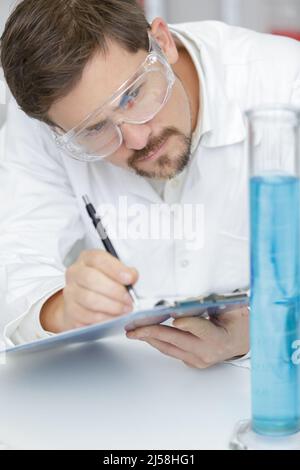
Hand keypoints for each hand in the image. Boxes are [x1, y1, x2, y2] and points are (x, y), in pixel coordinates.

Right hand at [41, 250, 137, 332]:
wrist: (82, 301)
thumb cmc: (102, 283)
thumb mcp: (112, 272)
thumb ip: (123, 272)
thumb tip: (133, 277)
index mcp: (87, 259)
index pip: (98, 259)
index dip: (116, 269)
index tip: (130, 278)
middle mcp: (75, 273)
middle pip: (91, 279)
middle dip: (114, 291)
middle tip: (129, 299)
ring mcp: (70, 293)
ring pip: (89, 299)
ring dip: (111, 307)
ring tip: (125, 310)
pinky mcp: (70, 311)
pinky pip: (87, 316)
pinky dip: (104, 319)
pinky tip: (114, 318)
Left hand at [127, 306, 248, 368]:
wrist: (242, 341)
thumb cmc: (238, 323)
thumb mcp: (233, 309)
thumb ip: (215, 303)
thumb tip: (194, 293)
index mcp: (218, 338)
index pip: (200, 329)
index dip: (187, 324)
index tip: (175, 319)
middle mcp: (206, 352)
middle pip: (176, 339)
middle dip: (152, 332)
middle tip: (135, 327)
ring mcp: (197, 359)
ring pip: (169, 347)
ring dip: (149, 338)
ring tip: (133, 331)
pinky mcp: (191, 362)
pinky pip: (170, 350)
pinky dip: (158, 341)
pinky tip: (146, 334)